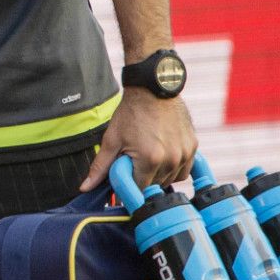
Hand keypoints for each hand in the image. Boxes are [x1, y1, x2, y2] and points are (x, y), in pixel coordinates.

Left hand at [82, 88, 196, 190]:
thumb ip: (100, 167)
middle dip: (143, 179)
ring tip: (148, 157)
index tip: (124, 175)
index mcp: (150, 159)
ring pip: (172, 180)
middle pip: (155, 186)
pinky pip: (184, 170)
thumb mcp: (111, 140)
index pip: (139, 189)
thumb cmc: (130, 114)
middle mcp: (171, 159)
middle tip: (134, 161)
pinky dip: (174, 168)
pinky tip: (162, 156)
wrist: (153, 89)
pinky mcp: (193, 146)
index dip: (129, 186)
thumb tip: (86, 188)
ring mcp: (185, 153)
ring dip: (159, 175)